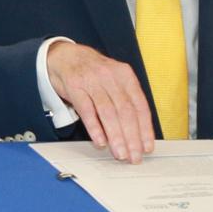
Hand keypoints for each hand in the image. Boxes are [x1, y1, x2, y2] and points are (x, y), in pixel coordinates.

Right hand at [45, 40, 154, 162]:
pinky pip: (87, 110)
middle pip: (125, 111)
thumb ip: (125, 101)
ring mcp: (92, 82)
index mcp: (125, 76)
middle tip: (134, 155)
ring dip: (116, 136)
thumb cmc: (93, 72)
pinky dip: (95, 128)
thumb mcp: (114, 80)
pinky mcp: (75, 87)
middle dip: (132, 137)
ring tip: (119, 153)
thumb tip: (137, 131)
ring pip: (108, 113)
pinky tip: (100, 141)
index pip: (140, 106)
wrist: (65, 56)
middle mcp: (111, 77)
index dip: (145, 129)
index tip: (147, 146)